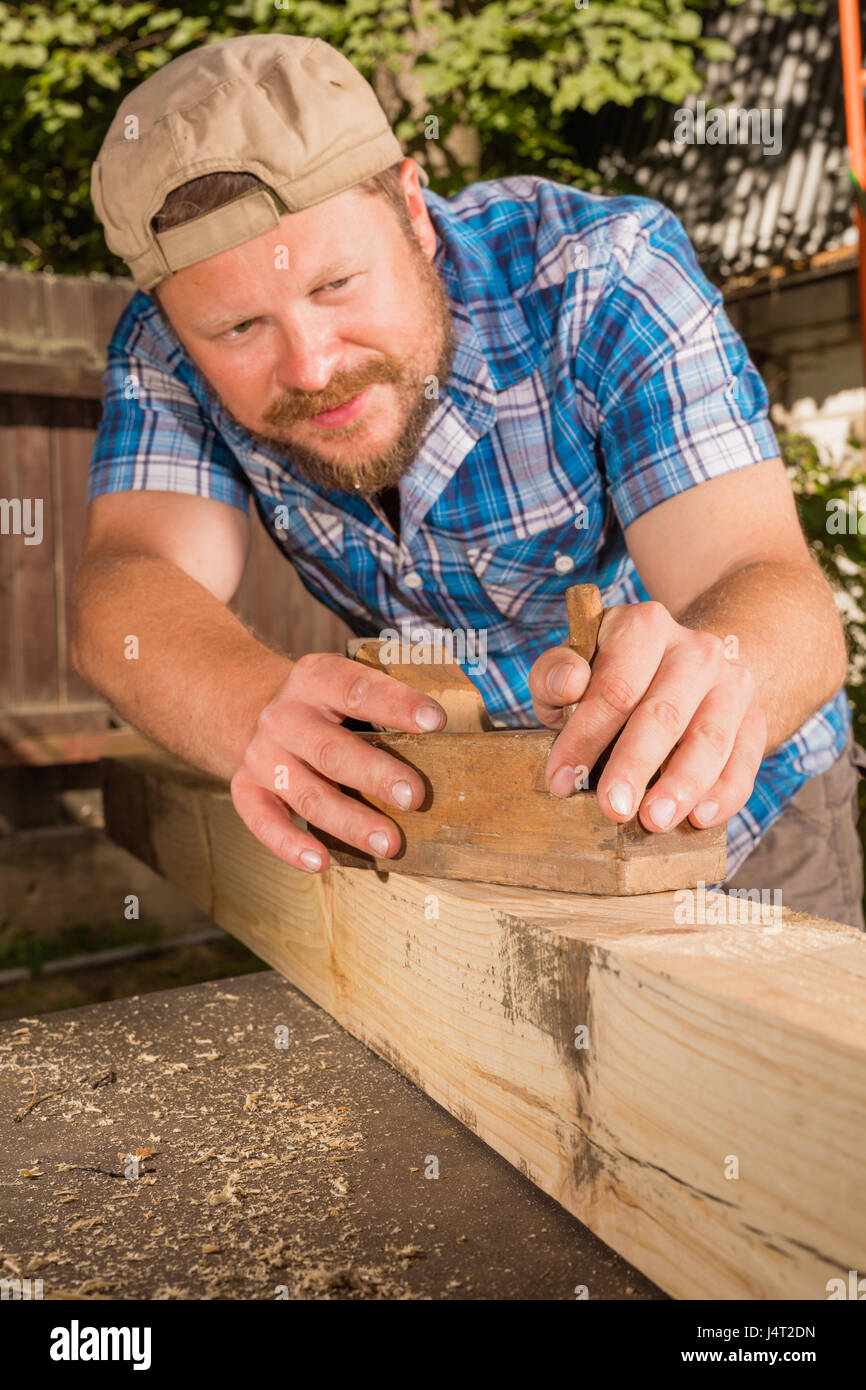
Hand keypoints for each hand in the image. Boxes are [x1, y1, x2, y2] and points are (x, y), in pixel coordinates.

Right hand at [230, 653, 444, 870]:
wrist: (247, 706)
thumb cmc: (322, 705)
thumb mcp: (344, 683)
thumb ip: (385, 702)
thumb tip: (445, 730)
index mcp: (315, 679)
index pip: (357, 690)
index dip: (396, 705)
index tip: (436, 721)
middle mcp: (284, 717)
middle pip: (331, 750)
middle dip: (375, 775)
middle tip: (414, 796)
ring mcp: (262, 756)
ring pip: (308, 794)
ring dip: (349, 821)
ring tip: (388, 843)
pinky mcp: (246, 789)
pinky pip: (264, 822)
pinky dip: (289, 845)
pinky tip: (320, 861)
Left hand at [529, 600, 766, 831]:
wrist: (682, 666)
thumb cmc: (614, 674)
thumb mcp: (576, 664)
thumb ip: (555, 674)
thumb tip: (568, 685)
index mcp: (644, 627)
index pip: (615, 687)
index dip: (584, 737)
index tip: (562, 780)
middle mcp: (695, 650)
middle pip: (664, 714)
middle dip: (634, 766)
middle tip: (612, 809)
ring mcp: (731, 683)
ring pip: (710, 739)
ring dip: (681, 785)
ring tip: (654, 820)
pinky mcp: (754, 717)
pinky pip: (745, 759)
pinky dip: (724, 793)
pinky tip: (700, 818)